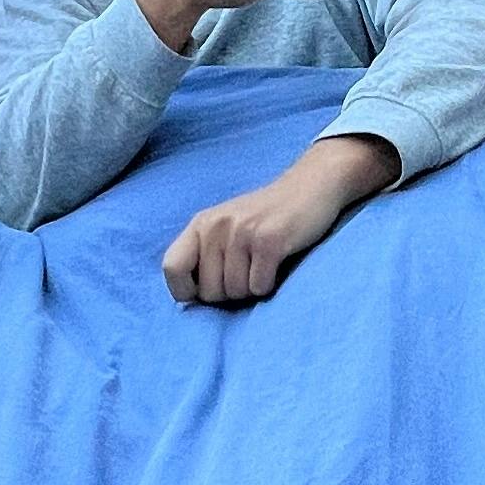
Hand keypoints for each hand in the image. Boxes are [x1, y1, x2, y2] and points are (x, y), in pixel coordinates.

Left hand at [162, 135, 397, 306]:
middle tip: (249, 270)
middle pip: (209, 292)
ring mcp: (242, 232)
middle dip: (230, 293)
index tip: (209, 291)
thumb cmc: (268, 216)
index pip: (171, 268)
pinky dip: (270, 285)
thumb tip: (190, 299)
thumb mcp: (227, 226)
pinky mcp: (269, 241)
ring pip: (235, 293)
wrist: (312, 186)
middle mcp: (216, 226)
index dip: (187, 291)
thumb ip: (206, 254)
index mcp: (200, 223)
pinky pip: (259, 288)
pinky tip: (278, 263)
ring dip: (253, 288)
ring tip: (264, 263)